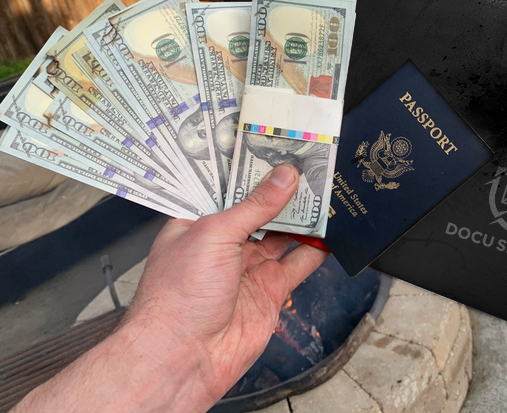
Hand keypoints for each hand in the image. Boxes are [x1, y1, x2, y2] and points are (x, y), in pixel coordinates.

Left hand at [12, 163, 328, 412]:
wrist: (183, 358)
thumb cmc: (176, 298)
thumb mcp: (214, 235)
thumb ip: (254, 206)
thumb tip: (283, 177)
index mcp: (199, 223)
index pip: (230, 188)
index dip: (254, 169)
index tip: (278, 147)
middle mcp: (224, 243)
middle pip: (261, 209)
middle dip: (285, 190)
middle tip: (311, 166)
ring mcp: (248, 267)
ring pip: (284, 233)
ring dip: (304, 216)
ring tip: (326, 191)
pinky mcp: (270, 290)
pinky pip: (299, 263)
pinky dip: (317, 249)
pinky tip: (330, 232)